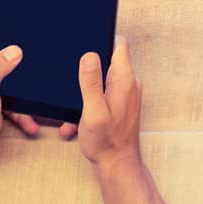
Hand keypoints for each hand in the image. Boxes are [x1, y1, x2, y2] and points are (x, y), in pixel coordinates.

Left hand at [0, 23, 46, 154]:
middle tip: (42, 49)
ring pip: (14, 73)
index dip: (7, 21)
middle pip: (6, 49)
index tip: (26, 19)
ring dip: (27, 83)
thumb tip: (16, 49)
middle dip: (24, 51)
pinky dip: (24, 108)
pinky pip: (15, 96)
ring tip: (42, 87)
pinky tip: (31, 121)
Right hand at [77, 36, 142, 166]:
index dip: (102, 38)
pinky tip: (78, 121)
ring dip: (85, 92)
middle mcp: (129, 84)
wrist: (117, 165)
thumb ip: (91, 82)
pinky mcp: (121, 105)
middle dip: (88, 68)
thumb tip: (89, 56)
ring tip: (75, 109)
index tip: (86, 40)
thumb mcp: (93, 110)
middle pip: (108, 61)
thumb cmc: (106, 141)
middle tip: (73, 79)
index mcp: (124, 80)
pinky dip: (89, 104)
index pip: (119, 45)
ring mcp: (126, 94)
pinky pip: (102, 96)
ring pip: (102, 81)